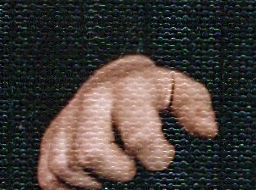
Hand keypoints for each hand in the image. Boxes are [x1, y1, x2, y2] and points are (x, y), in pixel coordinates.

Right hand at [38, 55, 216, 188]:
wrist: (115, 77)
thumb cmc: (152, 93)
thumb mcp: (178, 90)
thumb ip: (195, 107)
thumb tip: (207, 131)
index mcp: (128, 88)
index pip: (137, 135)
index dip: (154, 155)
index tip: (162, 153)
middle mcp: (93, 99)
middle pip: (91, 152)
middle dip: (117, 169)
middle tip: (131, 164)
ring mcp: (68, 117)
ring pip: (66, 164)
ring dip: (93, 177)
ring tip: (113, 167)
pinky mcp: (51, 137)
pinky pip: (48, 175)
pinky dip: (69, 185)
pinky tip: (92, 177)